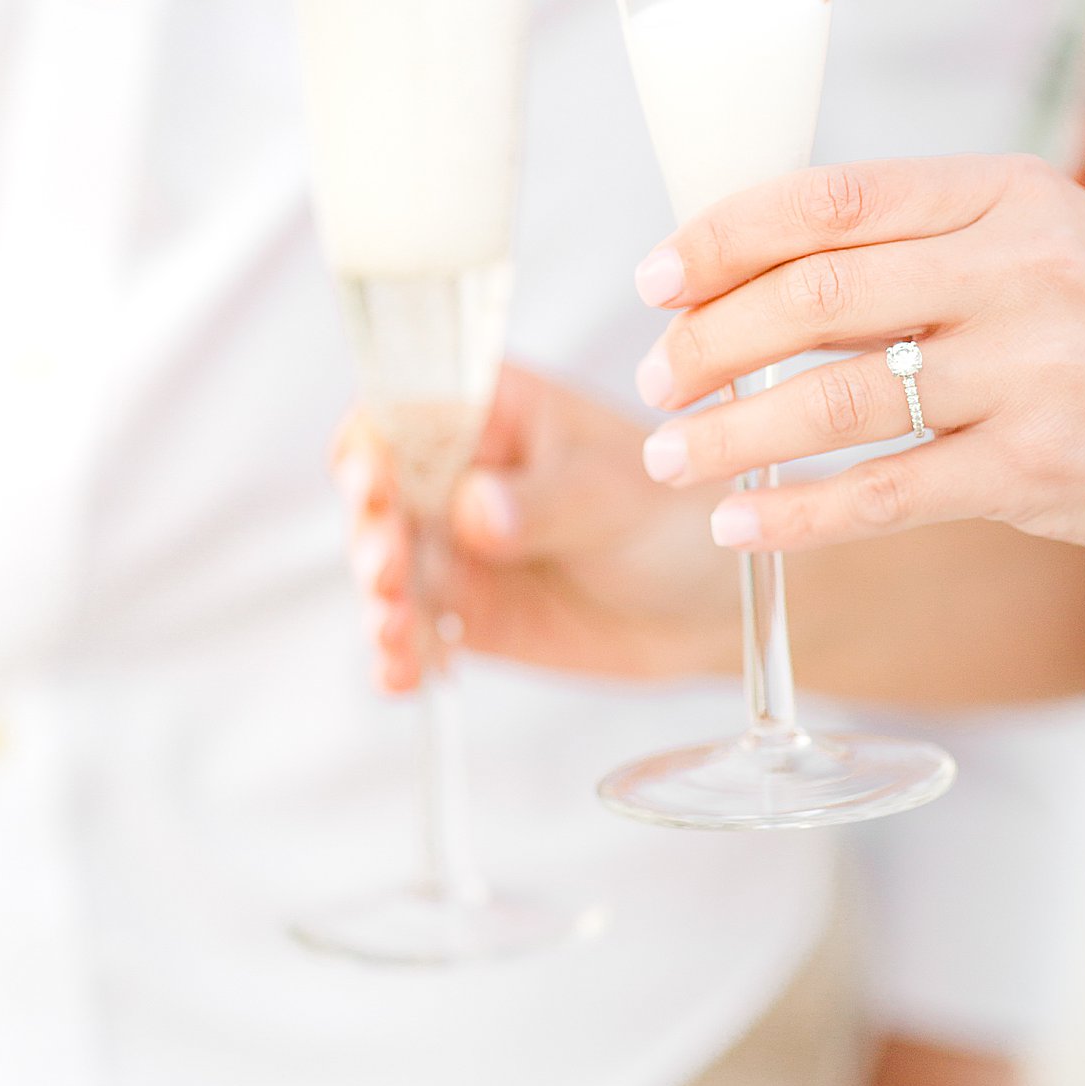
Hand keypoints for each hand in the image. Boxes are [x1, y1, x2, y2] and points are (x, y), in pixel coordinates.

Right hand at [332, 362, 739, 689]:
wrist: (713, 604)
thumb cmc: (675, 514)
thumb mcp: (614, 497)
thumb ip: (543, 502)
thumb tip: (472, 509)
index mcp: (494, 411)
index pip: (404, 408)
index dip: (373, 441)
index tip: (371, 484)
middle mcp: (460, 473)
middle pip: (380, 492)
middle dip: (370, 532)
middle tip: (387, 572)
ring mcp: (457, 545)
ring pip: (387, 566)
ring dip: (378, 600)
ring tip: (395, 632)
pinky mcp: (466, 611)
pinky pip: (413, 631)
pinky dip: (398, 654)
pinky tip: (402, 677)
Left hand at [628, 157, 1084, 620]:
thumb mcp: (1037, 240)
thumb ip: (914, 247)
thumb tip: (747, 272)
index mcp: (1005, 192)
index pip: (831, 199)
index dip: (722, 236)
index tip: (654, 278)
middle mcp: (1020, 269)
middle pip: (818, 294)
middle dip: (708, 341)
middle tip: (653, 378)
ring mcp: (1033, 372)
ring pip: (838, 397)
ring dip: (731, 432)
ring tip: (670, 454)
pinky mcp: (1038, 471)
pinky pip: (886, 493)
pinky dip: (796, 512)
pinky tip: (738, 522)